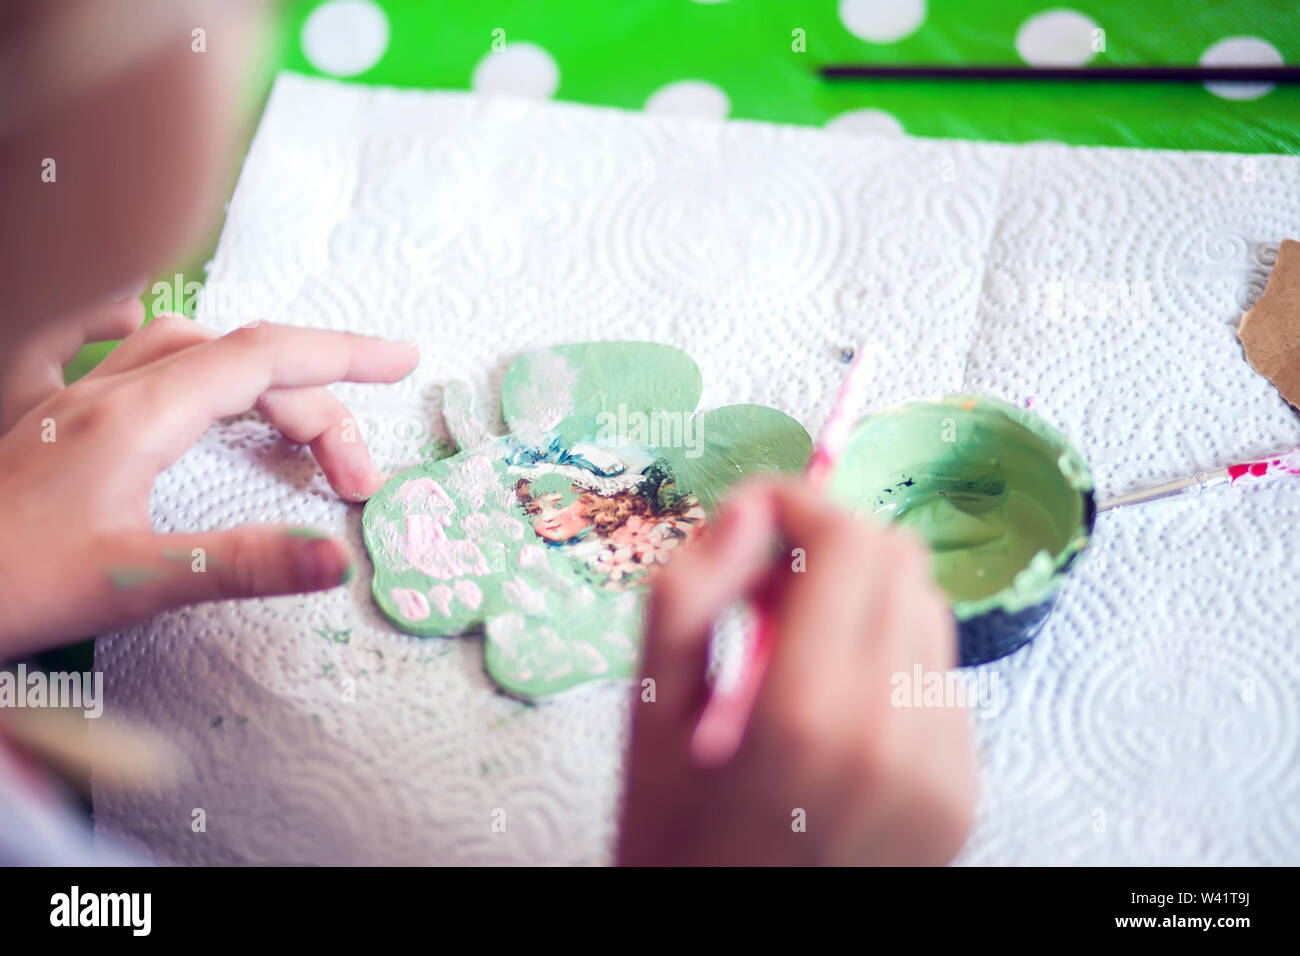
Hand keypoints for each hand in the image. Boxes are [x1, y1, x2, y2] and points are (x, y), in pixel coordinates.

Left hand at [0, 315, 418, 657]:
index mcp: (137, 417)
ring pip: (182, 348)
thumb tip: (337, 558)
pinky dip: (151, 337)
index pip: (265, 358)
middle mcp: (107, 392)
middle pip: (238, 361)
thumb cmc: (3, 584)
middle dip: (316, 404)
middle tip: (355, 478)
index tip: (405, 361)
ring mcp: (71, 400)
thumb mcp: (133, 584)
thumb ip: (242, 565)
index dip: (344, 354)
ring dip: (251, 371)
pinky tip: (147, 331)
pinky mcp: (44, 421)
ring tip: (292, 419)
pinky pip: (106, 348)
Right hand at [618, 479, 975, 865]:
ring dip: (860, 601)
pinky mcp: (962, 792)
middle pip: (900, 562)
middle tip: (762, 588)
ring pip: (926, 612)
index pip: (851, 541)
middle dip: (828, 547)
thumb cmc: (674, 842)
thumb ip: (687, 597)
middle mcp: (897, 740)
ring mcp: (943, 772)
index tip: (753, 516)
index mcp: (810, 717)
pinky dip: (886, 659)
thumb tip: (748, 507)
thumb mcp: (648, 718)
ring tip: (792, 653)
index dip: (798, 501)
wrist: (739, 952)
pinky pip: (937, 677)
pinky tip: (830, 707)